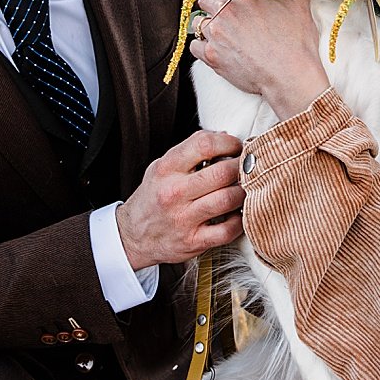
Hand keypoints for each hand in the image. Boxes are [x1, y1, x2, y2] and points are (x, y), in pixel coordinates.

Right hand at [115, 129, 244, 269]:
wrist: (133, 236)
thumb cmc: (153, 198)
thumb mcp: (161, 168)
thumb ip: (190, 152)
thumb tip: (225, 137)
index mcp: (166, 169)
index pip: (204, 144)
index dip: (228, 143)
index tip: (236, 147)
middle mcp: (174, 192)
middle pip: (222, 172)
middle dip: (242, 167)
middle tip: (246, 168)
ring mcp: (184, 218)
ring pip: (228, 199)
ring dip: (244, 192)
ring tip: (244, 189)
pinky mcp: (194, 241)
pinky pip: (228, 230)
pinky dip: (240, 221)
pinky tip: (237, 214)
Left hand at [190, 0, 329, 118]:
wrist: (290, 75)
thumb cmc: (297, 41)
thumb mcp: (299, 1)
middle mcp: (227, 11)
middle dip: (212, 3)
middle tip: (221, 12)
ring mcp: (217, 33)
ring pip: (198, 22)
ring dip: (206, 25)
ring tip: (218, 33)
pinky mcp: (212, 55)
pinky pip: (195, 46)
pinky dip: (201, 46)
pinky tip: (213, 48)